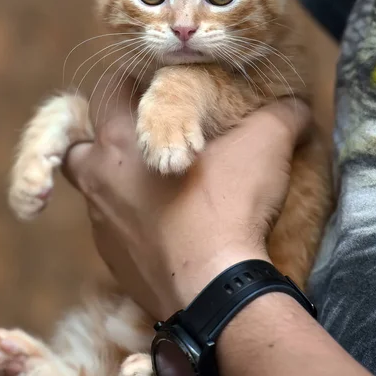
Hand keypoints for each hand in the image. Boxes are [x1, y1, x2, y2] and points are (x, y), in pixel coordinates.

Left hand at [65, 76, 309, 318]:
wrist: (214, 292)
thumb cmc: (226, 206)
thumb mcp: (264, 146)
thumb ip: (279, 115)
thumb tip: (296, 106)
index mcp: (118, 142)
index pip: (105, 91)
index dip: (127, 83)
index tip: (151, 89)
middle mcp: (98, 182)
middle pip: (78, 149)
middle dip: (102, 140)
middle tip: (140, 140)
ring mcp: (101, 227)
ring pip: (94, 194)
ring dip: (116, 184)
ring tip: (157, 188)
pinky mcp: (113, 262)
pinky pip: (113, 232)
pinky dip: (131, 225)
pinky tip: (165, 229)